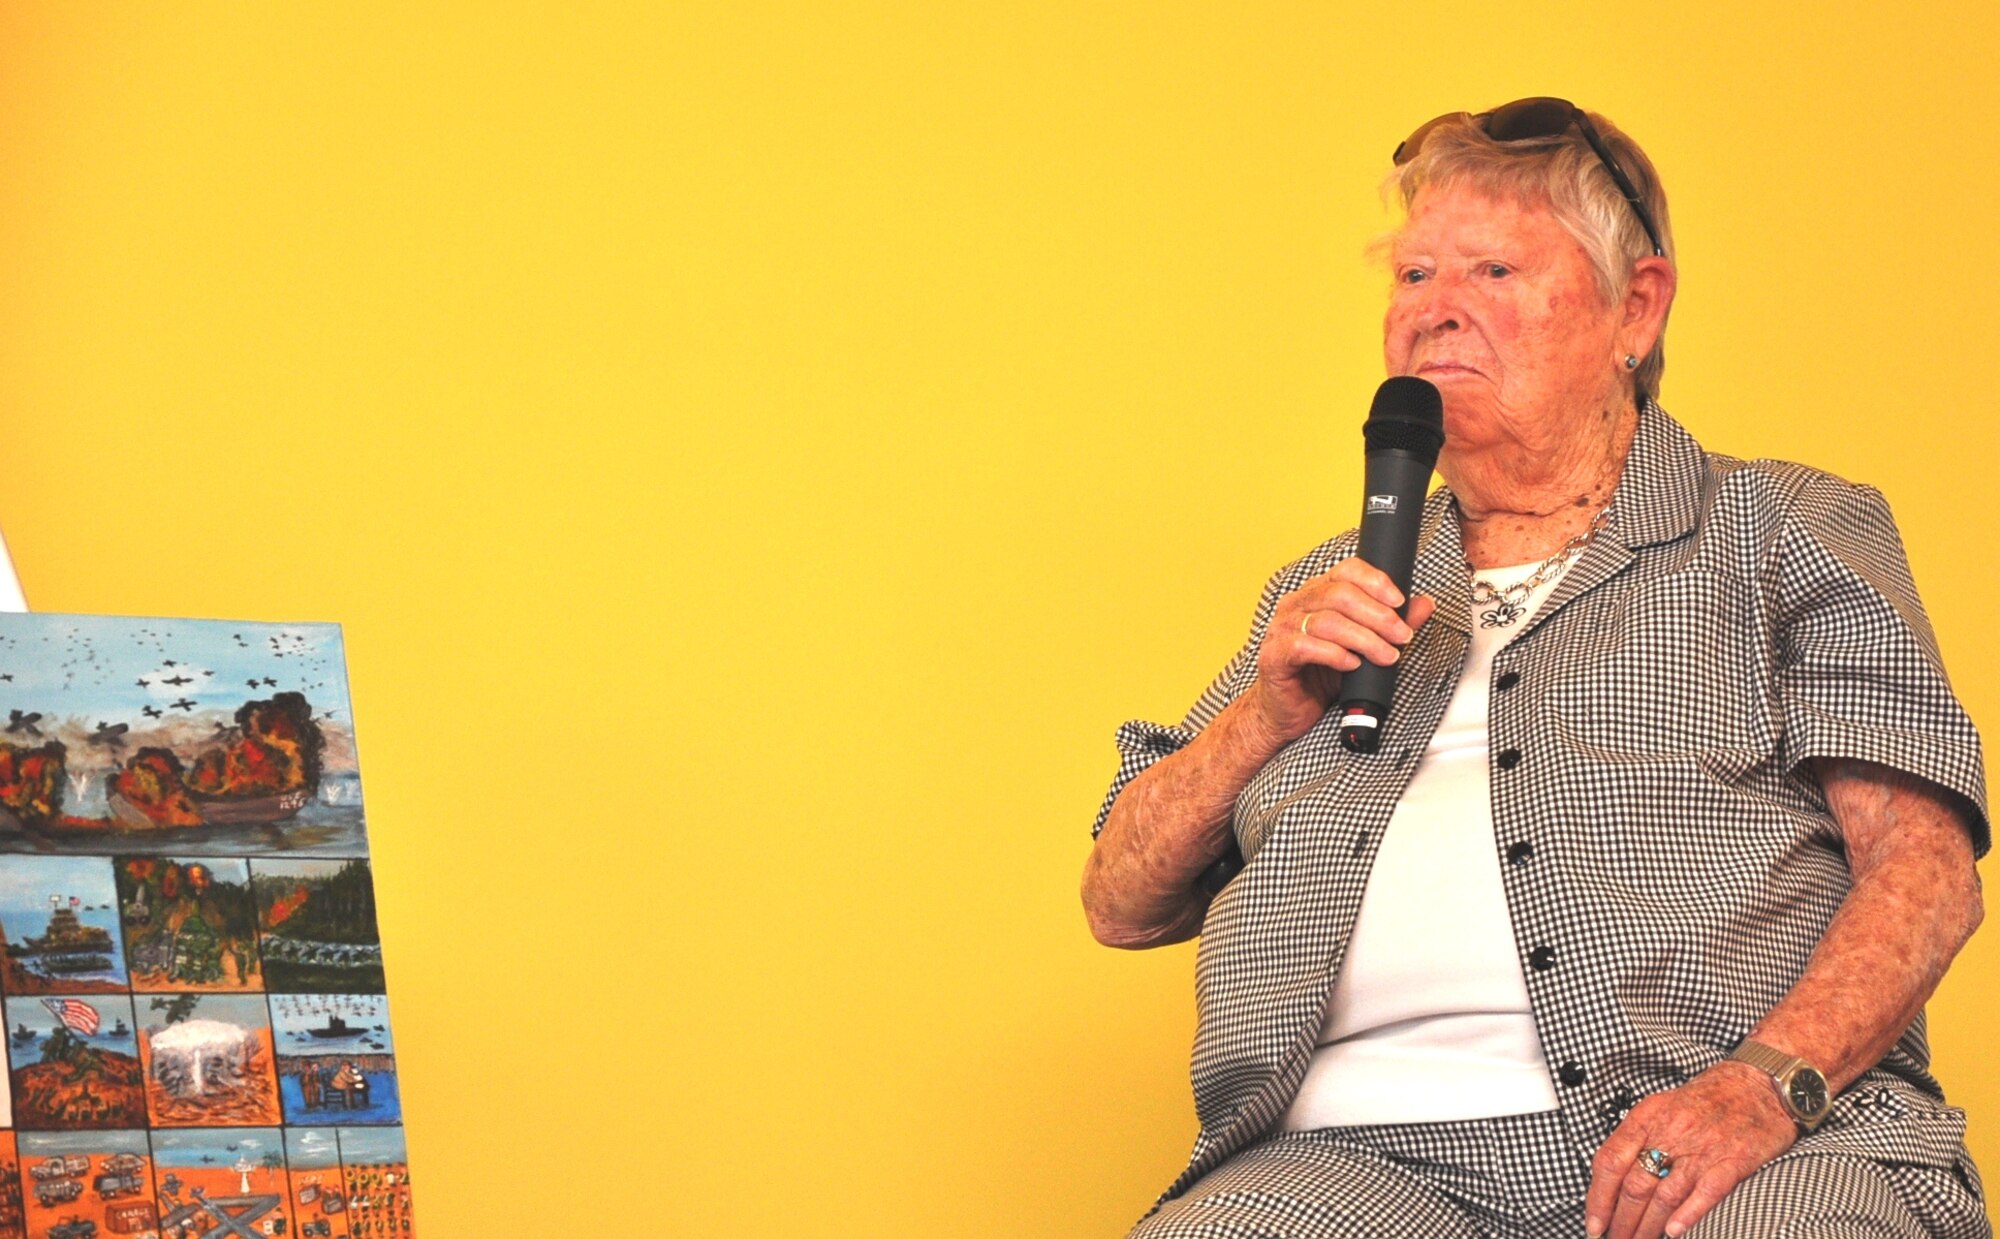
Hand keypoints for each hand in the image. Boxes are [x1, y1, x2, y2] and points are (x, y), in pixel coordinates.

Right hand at [1245, 557, 1435, 745]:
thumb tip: (1423, 605)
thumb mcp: (1363, 648)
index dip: (1375, 582)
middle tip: (1402, 636)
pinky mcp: (1274, 655)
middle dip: (1378, 616)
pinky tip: (1352, 665)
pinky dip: (1334, 654)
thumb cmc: (1322, 676)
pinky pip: (1305, 646)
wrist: (1290, 712)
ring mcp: (1282, 629)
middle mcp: (1296, 605)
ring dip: (1364, 639)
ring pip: (1327, 621)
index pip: (1346, 571)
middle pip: (1340, 594)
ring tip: (1386, 656)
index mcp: (1316, 594)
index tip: (1400, 602)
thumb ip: (1390, 625)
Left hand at [1585, 1064, 1798, 1238]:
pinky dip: (1689, 1214)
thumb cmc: (1708, 1099)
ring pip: (1664, 1195)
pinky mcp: (1734, 1159)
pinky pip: (1707, 1191)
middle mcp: (1671, 1131)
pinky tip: (1675, 1231)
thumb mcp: (1662, 1107)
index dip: (1598, 1196)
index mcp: (1647, 1117)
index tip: (1593, 1222)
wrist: (1757, 1084)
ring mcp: (1703, 1147)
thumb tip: (1613, 1178)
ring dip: (1648, 1226)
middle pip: (1635, 1184)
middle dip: (1621, 1220)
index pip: (1610, 1160)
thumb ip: (1639, 1138)